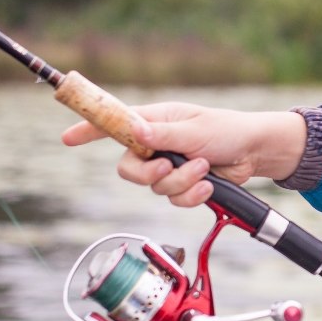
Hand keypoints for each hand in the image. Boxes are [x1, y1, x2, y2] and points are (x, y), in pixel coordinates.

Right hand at [61, 102, 305, 207]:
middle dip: (148, 174)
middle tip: (168, 167)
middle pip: (128, 168)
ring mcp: (168, 166)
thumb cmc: (227, 131)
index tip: (67, 137)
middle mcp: (156, 144)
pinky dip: (191, 195)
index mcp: (154, 121)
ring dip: (181, 182)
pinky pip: (174, 199)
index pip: (114, 123)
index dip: (88, 130)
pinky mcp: (182, 185)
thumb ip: (165, 136)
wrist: (254, 152)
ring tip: (204, 167)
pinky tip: (208, 185)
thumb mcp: (196, 131)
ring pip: (154, 187)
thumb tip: (135, 132)